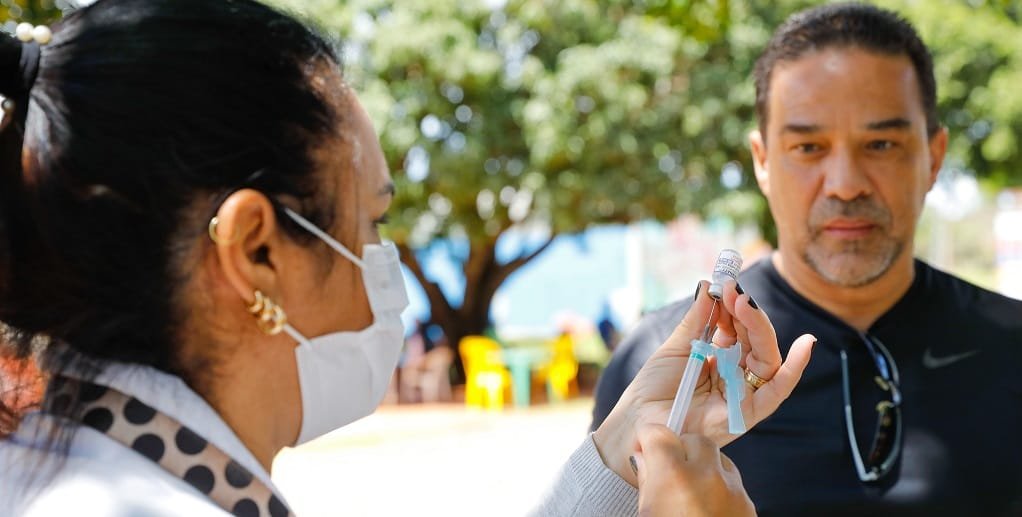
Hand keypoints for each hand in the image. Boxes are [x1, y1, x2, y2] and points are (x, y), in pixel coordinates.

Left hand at [593, 280, 814, 485]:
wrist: (640, 421)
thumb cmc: (654, 387)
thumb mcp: (676, 347)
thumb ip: (697, 318)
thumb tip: (710, 284)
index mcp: (719, 356)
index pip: (739, 326)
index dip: (735, 305)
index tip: (726, 284)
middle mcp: (736, 373)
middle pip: (757, 339)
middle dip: (748, 312)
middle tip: (734, 291)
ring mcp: (743, 392)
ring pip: (768, 358)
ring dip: (761, 328)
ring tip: (744, 304)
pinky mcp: (747, 413)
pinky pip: (777, 391)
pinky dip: (794, 369)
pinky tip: (806, 345)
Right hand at [635, 424, 754, 516]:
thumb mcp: (646, 513)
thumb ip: (646, 480)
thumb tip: (645, 460)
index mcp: (674, 477)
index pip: (659, 434)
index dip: (649, 439)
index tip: (645, 446)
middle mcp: (708, 478)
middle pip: (695, 440)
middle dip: (681, 449)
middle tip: (670, 470)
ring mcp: (734, 492)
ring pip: (719, 459)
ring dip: (704, 467)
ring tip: (691, 492)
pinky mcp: (749, 507)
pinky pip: (733, 483)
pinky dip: (720, 489)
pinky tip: (708, 506)